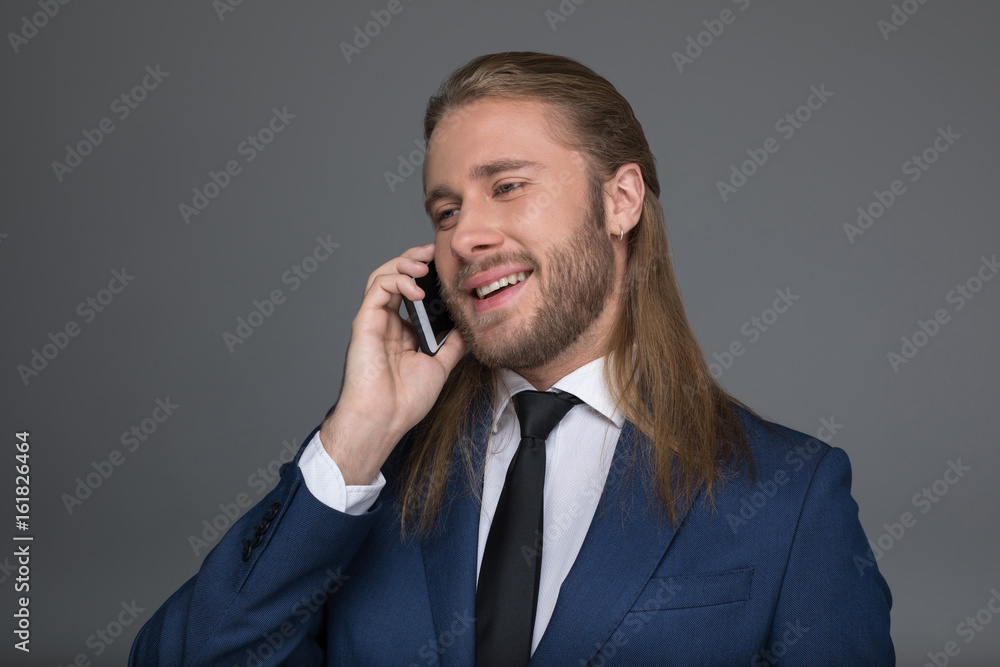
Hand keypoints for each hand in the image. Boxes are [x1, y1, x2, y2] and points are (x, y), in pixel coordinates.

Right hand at [320, 243, 465, 483]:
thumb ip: (452, 344)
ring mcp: (374, 321)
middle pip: (396, 276)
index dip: (426, 273)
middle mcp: (386, 322)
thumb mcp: (440, 366)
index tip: (446, 265)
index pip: (412, 290)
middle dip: (415, 258)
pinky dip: (397, 280)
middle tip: (434, 251)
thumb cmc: (405, 401)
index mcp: (402, 330)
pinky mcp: (364, 323)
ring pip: (383, 275)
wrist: (384, 420)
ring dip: (404, 263)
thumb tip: (469, 326)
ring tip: (424, 264)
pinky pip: (377, 289)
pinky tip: (416, 288)